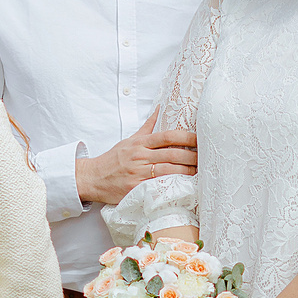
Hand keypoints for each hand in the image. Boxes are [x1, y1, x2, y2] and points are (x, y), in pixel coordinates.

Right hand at [77, 108, 197, 207]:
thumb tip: (160, 109)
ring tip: (199, 171)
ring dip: (187, 171)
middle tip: (205, 157)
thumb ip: (147, 126)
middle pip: (172, 154)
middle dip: (192, 156)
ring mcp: (138, 173)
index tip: (199, 138)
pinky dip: (173, 185)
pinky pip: (159, 186)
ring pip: (169, 170)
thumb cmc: (113, 159)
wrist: (93, 178)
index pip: (167, 136)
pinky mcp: (136, 188)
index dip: (186, 136)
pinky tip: (185, 185)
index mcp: (140, 143)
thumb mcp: (129, 140)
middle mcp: (140, 157)